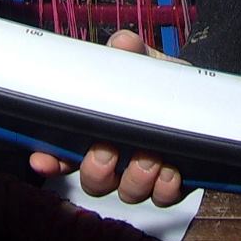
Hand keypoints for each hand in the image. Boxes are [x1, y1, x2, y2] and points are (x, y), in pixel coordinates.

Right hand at [27, 30, 189, 205]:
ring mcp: (142, 173)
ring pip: (127, 192)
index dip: (50, 160)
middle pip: (93, 181)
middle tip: (108, 151)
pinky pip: (164, 197)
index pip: (62, 151)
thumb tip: (124, 43)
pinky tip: (171, 171)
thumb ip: (129, 52)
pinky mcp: (171, 182)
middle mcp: (115, 158)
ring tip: (149, 158)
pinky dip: (165, 188)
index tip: (43, 160)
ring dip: (135, 179)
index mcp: (97, 130)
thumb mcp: (142, 61)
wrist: (197, 92)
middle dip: (97, 171)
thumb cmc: (158, 79)